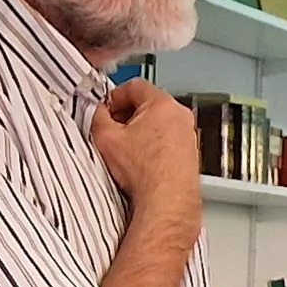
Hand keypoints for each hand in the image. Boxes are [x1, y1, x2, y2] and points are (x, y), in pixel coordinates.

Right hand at [90, 79, 198, 209]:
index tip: (106, 109)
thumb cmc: (145, 172)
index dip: (114, 96)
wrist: (168, 200)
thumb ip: (97, 116)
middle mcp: (180, 115)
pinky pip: (167, 140)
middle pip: (147, 104)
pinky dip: (153, 146)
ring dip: (140, 132)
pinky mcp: (190, 152)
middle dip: (127, 115)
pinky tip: (141, 162)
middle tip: (113, 130)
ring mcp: (188, 134)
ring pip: (158, 123)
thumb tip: (96, 111)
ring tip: (127, 150)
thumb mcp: (106, 138)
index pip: (134, 85)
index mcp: (162, 104)